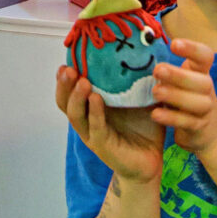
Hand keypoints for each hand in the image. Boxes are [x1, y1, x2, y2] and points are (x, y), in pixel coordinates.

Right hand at [55, 65, 164, 182]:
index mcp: (94, 109)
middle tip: (68, 68)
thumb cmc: (146, 129)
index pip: (73, 92)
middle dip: (64, 85)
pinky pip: (96, 127)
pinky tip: (96, 99)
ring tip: (82, 81)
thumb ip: (142, 83)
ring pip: (76, 115)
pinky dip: (95, 112)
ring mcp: (93, 134)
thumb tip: (152, 55)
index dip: (67, 78)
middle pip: (66, 103)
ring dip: (76, 97)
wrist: (151, 162)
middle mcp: (88, 121)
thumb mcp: (143, 101)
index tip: (68, 59)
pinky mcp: (103, 146)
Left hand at [151, 39, 216, 154]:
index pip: (205, 57)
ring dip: (176, 96)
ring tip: (156, 92)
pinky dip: (172, 118)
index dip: (193, 49)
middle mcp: (207, 90)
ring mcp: (205, 110)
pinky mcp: (199, 128)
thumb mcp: (181, 81)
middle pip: (203, 81)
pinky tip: (156, 114)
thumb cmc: (186, 98)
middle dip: (180, 76)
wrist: (208, 131)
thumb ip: (168, 70)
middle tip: (157, 70)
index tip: (174, 44)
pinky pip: (187, 122)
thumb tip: (136, 55)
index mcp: (202, 73)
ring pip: (198, 103)